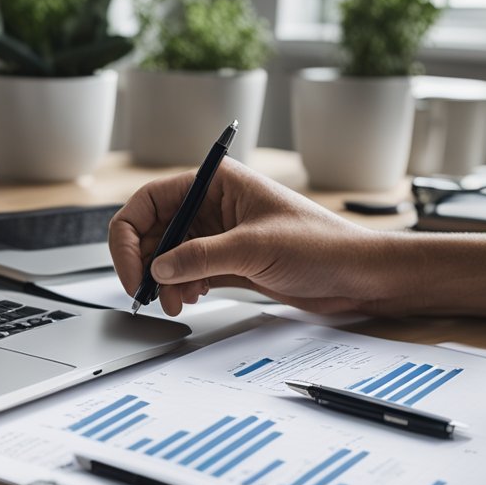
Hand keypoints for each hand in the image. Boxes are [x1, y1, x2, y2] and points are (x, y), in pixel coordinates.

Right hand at [109, 159, 395, 315]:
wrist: (356, 275)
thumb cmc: (321, 245)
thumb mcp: (254, 248)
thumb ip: (200, 257)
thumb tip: (158, 268)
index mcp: (215, 182)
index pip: (149, 201)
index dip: (129, 236)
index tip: (132, 270)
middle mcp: (211, 204)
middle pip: (152, 230)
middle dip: (146, 263)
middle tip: (147, 293)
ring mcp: (218, 233)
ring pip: (166, 255)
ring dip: (163, 280)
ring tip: (178, 301)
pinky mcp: (227, 260)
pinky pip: (185, 271)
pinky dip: (180, 287)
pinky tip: (191, 298)